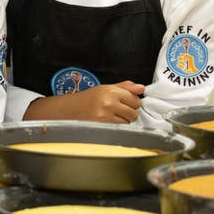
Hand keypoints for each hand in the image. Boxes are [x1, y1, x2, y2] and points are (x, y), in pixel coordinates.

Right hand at [25, 81, 143, 123]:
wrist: (72, 109)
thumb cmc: (88, 98)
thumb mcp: (106, 88)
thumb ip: (125, 87)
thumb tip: (141, 88)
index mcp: (111, 91)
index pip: (135, 98)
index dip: (133, 101)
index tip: (127, 101)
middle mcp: (110, 102)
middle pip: (135, 110)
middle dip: (130, 110)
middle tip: (119, 108)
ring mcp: (108, 114)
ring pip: (130, 119)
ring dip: (125, 118)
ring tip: (114, 114)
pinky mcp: (106, 124)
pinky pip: (123, 125)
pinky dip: (119, 124)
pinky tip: (110, 119)